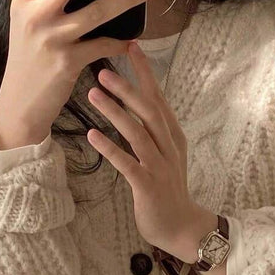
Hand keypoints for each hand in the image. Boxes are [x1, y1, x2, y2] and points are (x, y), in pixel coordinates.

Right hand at [0, 0, 159, 147]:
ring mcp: (52, 38)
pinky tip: (131, 42)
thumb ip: (43, 5)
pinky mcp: (68, 61)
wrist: (20, 106)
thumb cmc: (28, 66)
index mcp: (22, 4)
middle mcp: (35, 16)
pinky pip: (103, 45)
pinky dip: (120, 43)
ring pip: (98, 10)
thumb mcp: (26, 29)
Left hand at [85, 40, 201, 253]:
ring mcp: (160, 166)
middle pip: (149, 111)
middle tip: (103, 69)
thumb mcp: (166, 156)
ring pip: (138, 132)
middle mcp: (168, 147)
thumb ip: (154, 132)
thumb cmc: (169, 191)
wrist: (182, 227)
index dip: (145, 73)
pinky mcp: (148, 186)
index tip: (132, 47)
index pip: (158, 98)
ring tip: (94, 94)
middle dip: (127, 88)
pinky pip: (128, 163)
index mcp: (173, 137)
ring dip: (115, 112)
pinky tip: (93, 135)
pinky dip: (111, 148)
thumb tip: (137, 106)